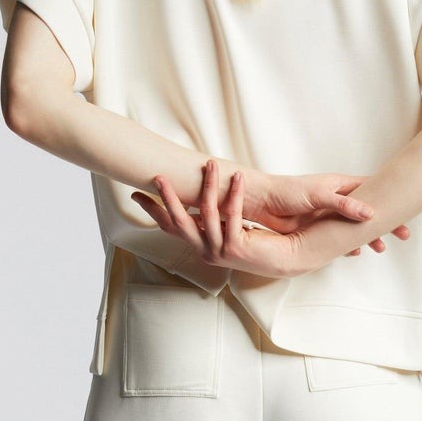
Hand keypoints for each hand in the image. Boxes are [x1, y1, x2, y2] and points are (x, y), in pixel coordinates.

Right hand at [131, 161, 304, 277]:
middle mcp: (205, 251)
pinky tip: (237, 177)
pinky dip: (233, 193)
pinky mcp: (236, 247)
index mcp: (201, 245)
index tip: (136, 194)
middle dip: (168, 198)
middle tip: (159, 177)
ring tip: (210, 163)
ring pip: (206, 213)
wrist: (285, 257)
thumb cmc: (258, 239)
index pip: (170, 227)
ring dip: (207, 185)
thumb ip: (212, 216)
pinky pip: (232, 213)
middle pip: (179, 222)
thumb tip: (198, 190)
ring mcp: (219, 251)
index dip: (153, 211)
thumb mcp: (228, 226)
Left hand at [242, 170, 410, 255]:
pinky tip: (354, 253)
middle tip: (402, 236)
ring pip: (355, 226)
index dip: (390, 202)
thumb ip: (343, 204)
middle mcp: (337, 199)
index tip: (405, 213)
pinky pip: (339, 238)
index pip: (373, 192)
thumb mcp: (317, 195)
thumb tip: (370, 213)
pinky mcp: (317, 229)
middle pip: (368, 210)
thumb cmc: (285, 192)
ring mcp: (328, 214)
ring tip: (380, 248)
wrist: (260, 202)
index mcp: (340, 185)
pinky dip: (348, 245)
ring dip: (368, 236)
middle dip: (384, 223)